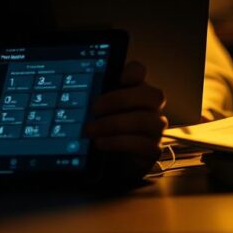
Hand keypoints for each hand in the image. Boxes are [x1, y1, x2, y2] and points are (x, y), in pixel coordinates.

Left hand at [84, 61, 166, 182]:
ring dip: (115, 124)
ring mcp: (155, 129)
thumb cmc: (103, 129)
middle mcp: (150, 107)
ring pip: (148, 121)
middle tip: (94, 108)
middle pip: (152, 95)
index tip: (116, 78)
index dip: (131, 72)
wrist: (110, 160)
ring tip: (91, 130)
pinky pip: (143, 144)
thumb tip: (76, 89)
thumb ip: (94, 98)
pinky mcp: (152, 149)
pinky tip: (100, 142)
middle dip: (120, 99)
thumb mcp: (95, 111)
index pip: (139, 72)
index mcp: (134, 90)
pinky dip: (118, 142)